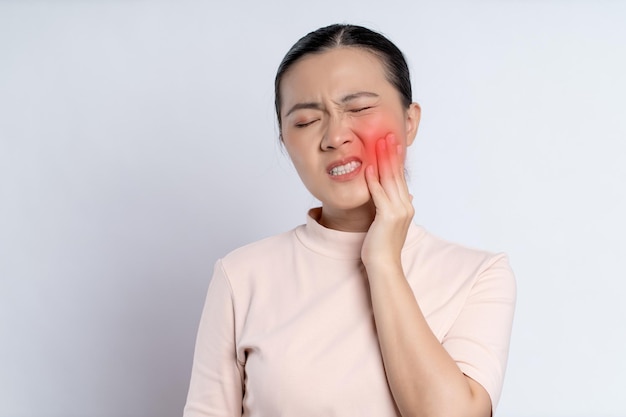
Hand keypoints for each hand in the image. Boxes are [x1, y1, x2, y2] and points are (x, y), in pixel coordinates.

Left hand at [361, 133, 414, 271]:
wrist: (384, 265)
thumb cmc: (382, 246)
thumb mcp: (390, 223)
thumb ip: (394, 208)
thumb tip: (406, 196)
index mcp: (406, 206)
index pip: (400, 177)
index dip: (396, 159)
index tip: (392, 143)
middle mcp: (405, 206)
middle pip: (397, 174)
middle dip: (391, 153)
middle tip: (387, 135)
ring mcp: (398, 211)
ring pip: (389, 180)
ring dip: (383, 160)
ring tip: (378, 143)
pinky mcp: (387, 216)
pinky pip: (379, 194)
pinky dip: (373, 180)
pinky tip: (367, 167)